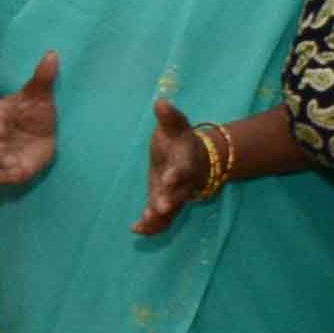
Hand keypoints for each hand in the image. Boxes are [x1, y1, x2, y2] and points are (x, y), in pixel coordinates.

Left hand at [138, 91, 223, 237]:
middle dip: (169, 202)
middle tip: (159, 209)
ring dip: (159, 219)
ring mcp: (177, 196)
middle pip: (179, 196)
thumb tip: (160, 103)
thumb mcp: (176, 125)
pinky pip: (164, 221)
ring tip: (143, 224)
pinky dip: (153, 227)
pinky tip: (136, 229)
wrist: (197, 158)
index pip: (182, 170)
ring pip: (172, 212)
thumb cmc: (181, 139)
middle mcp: (184, 183)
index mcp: (186, 162)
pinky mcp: (169, 205)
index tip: (166, 180)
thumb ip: (169, 117)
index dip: (175, 176)